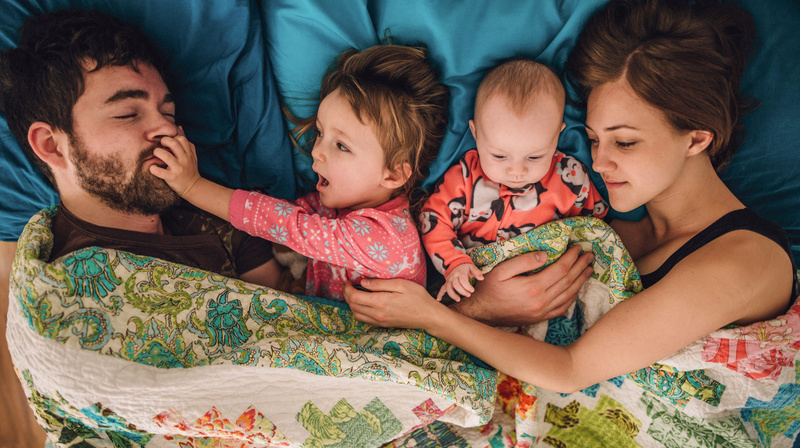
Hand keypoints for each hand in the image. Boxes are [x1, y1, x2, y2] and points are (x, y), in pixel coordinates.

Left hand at [149, 131, 201, 196]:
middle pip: (173, 144)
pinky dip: (153, 168)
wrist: (193, 187)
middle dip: (164, 142)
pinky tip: (153, 168)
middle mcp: (184, 160)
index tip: (168, 143)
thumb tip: (179, 127)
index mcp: (189, 153)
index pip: (181, 139)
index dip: (172, 138)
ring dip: (157, 153)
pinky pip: (159, 171)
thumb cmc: (190, 169)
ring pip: (165, 155)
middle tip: (160, 146)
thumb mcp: (192, 155)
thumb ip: (186, 142)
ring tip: (156, 155)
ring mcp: (178, 169)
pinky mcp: (172, 178)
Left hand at [344, 278, 445, 329]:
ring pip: (356, 314)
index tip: (348, 280)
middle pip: (352, 306)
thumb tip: (363, 282)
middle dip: (347, 294)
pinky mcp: (382, 325)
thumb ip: (380, 283)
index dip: (347, 288)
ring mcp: (379, 321)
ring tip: (354, 293)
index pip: (354, 297)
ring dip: (351, 304)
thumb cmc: (417, 297)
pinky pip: (364, 319)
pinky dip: (358, 311)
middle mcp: (377, 314)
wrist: (428, 316)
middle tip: (349, 285)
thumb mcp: (401, 284)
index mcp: (380, 302)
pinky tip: (362, 303)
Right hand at [438, 263, 484, 301]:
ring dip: (452, 294)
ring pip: (448, 288)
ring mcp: (449, 280)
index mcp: (460, 272)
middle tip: (469, 295)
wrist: (456, 264)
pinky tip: (438, 300)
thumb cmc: (466, 267)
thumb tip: (482, 278)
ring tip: (458, 300)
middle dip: (462, 291)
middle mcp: (453, 276)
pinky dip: (440, 294)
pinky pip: (442, 288)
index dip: (468, 286)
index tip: (472, 290)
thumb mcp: (472, 267)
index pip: (463, 280)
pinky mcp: (446, 283)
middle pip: (456, 285)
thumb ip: (477, 272)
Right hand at [451, 245, 593, 325]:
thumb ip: (524, 261)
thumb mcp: (502, 270)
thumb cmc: (489, 289)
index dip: (572, 257)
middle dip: (581, 266)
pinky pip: (562, 308)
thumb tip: (545, 255)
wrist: (481, 314)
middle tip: (590, 255)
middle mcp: (541, 301)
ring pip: (568, 295)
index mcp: (533, 287)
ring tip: (589, 269)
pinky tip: (576, 290)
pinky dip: (572, 297)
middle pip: (568, 281)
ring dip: (581, 281)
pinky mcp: (540, 318)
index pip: (560, 269)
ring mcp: (542, 312)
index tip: (578, 247)